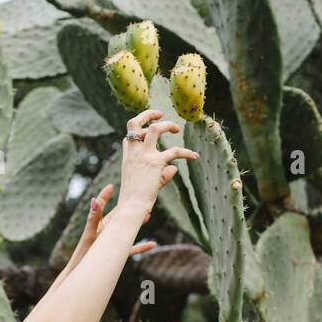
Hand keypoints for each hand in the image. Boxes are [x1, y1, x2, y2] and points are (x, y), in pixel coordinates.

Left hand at [71, 182, 155, 263]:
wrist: (79, 274)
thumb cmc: (83, 255)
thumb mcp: (90, 234)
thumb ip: (94, 218)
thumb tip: (95, 200)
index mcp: (102, 223)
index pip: (108, 205)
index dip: (107, 195)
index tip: (114, 184)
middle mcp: (108, 230)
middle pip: (124, 214)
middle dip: (134, 205)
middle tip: (143, 195)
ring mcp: (113, 241)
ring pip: (129, 229)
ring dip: (138, 222)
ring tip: (149, 214)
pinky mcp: (116, 253)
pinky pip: (131, 248)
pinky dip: (142, 246)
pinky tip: (153, 244)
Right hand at [115, 109, 199, 225]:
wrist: (131, 207)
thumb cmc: (134, 200)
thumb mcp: (145, 184)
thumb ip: (161, 175)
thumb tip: (174, 169)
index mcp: (127, 158)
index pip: (129, 137)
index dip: (138, 132)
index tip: (148, 133)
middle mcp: (134, 153)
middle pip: (134, 123)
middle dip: (148, 114)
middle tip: (159, 114)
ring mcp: (144, 156)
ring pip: (156, 128)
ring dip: (168, 125)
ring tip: (177, 129)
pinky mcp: (156, 163)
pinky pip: (175, 151)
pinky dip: (186, 152)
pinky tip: (194, 156)